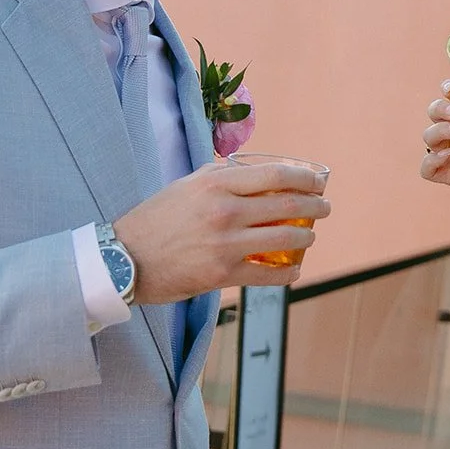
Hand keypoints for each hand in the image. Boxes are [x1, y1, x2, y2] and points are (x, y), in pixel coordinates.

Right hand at [116, 159, 330, 302]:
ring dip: (306, 238)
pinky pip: (269, 273)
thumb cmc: (156, 218)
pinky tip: (294, 269)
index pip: (276, 175)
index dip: (305, 177)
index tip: (318, 181)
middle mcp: (225, 211)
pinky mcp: (223, 274)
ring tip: (309, 236)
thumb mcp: (187, 185)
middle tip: (324, 208)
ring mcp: (226, 244)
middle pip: (289, 205)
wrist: (124, 258)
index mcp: (217, 184)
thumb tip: (256, 173)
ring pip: (285, 239)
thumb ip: (221, 176)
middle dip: (316, 206)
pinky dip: (288, 272)